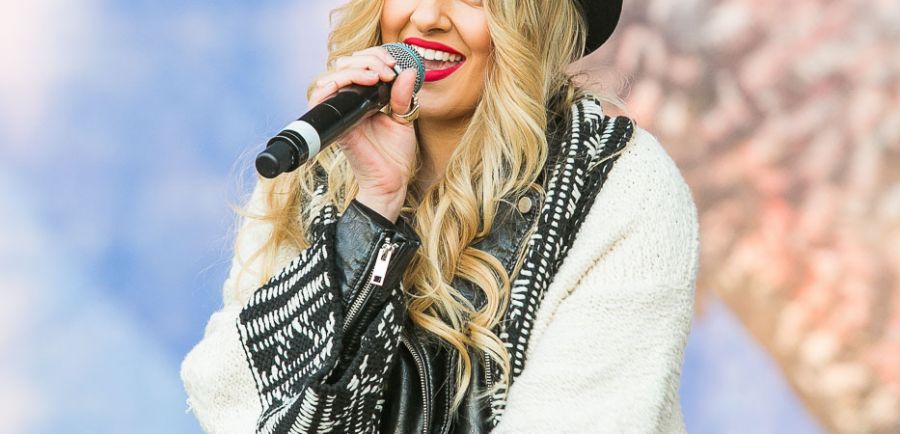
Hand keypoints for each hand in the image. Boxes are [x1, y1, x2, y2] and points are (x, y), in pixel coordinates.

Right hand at [308, 46, 418, 222]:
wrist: (391, 181)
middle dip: (367, 59)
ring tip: (378, 76)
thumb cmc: (396, 155)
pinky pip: (322, 99)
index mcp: (365, 99)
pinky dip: (336, 84)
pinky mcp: (336, 124)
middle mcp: (349, 103)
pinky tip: (362, 82)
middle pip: (344, 65)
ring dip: (356, 68)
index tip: (394, 65)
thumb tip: (407, 72)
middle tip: (388, 70)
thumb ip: (403, 96)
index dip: (375, 57)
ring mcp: (341, 113)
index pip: (360, 65)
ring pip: (333, 76)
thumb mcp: (404, 119)